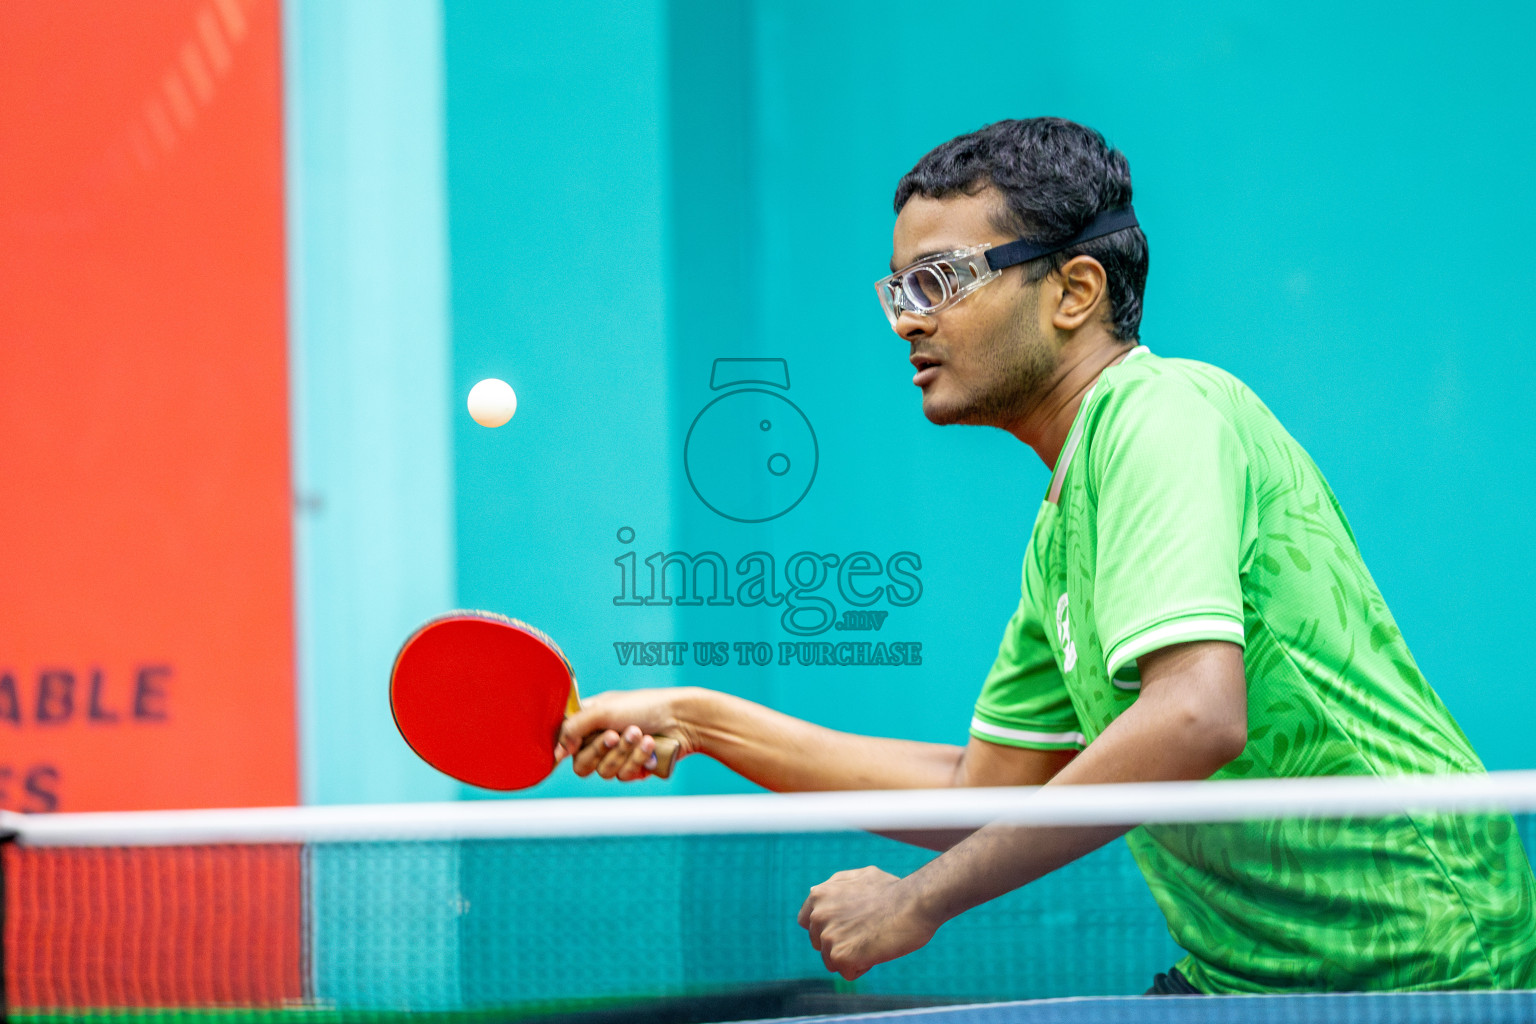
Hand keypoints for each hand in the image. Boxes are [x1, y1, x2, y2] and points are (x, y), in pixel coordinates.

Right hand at [555, 688, 699, 780]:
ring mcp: (617, 755)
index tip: (579, 743)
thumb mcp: (603, 710)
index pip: (566, 744)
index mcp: (588, 721)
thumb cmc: (643, 706)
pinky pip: (625, 776)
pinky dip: (639, 760)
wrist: (681, 719)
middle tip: (618, 733)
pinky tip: (651, 745)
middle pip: (582, 765)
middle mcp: (600, 739)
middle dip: (603, 750)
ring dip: (625, 753)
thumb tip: (556, 754)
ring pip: (605, 772)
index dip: (571, 748)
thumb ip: (573, 729)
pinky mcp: (634, 768)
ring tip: (642, 734)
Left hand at [797, 867, 938, 979]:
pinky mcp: (840, 956)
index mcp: (819, 895)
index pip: (806, 922)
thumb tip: (823, 894)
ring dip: (853, 957)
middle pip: (820, 945)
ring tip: (873, 940)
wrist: (914, 902)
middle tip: (867, 932)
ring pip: (833, 961)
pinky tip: (877, 950)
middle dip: (841, 943)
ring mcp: (828, 936)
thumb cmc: (893, 890)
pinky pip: (848, 973)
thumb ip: (836, 886)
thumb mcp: (860, 876)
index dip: (827, 928)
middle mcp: (818, 915)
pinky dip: (863, 967)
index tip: (846, 927)